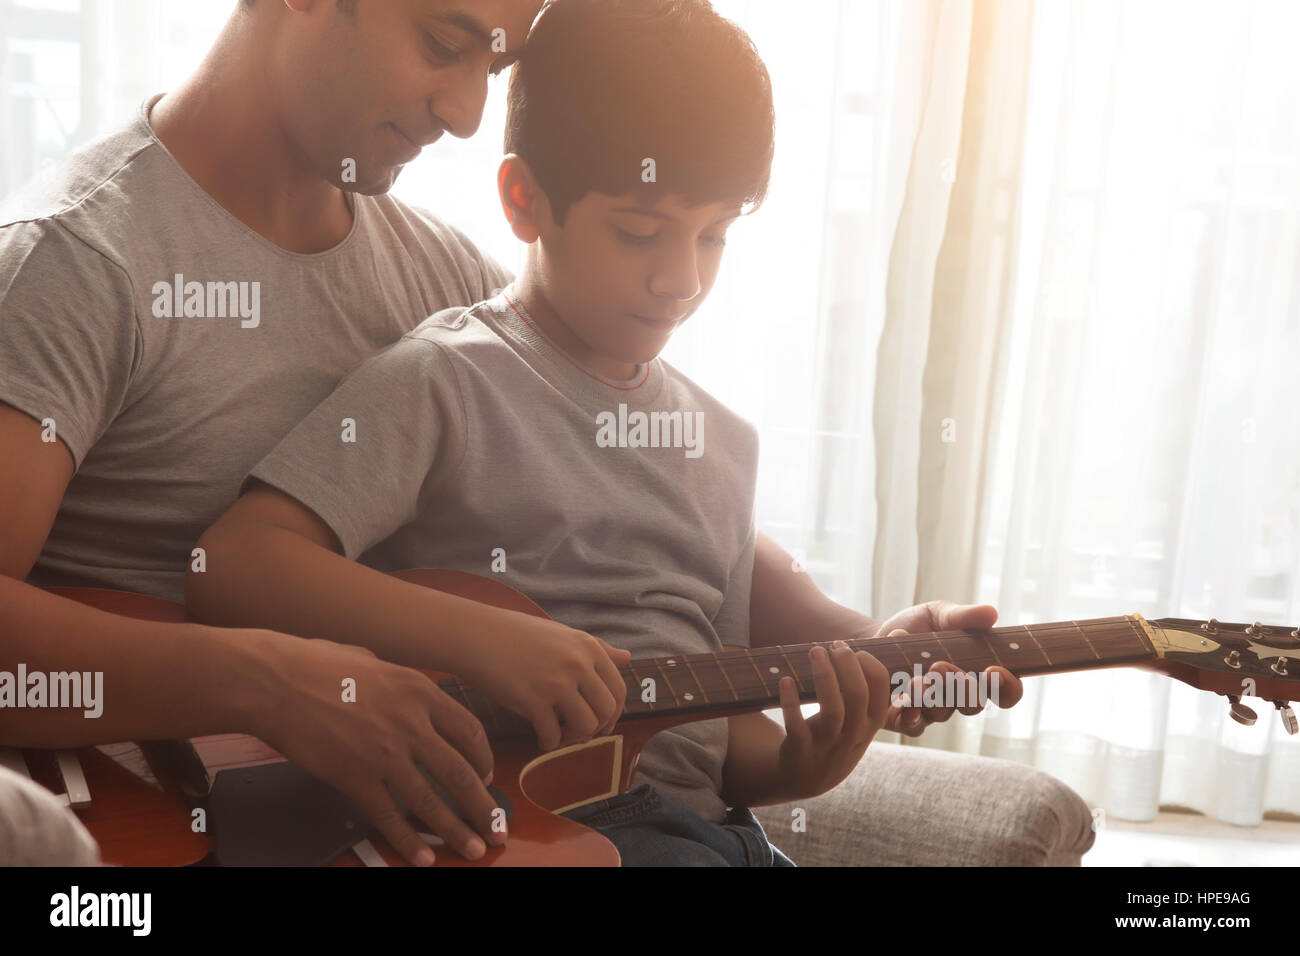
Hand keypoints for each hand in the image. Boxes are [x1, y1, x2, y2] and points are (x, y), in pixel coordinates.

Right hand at [239, 629, 498, 865]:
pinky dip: (408, 840)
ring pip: (432, 800)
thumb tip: (404, 689)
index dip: (484, 759)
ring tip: (473, 850)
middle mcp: (411, 724)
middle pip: (461, 772)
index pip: (470, 731)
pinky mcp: (356, 777)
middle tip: (497, 828)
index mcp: (420, 691)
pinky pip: (390, 816)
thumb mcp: (372, 660)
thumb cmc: (317, 665)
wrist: (275, 681)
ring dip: (456, 830)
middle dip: (483, 806)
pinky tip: (422, 857)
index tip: (487, 777)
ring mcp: (385, 753)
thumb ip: (397, 681)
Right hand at [452, 612, 630, 751]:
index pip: (618, 689)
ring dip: (575, 739)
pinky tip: (540, 740)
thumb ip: (597, 649)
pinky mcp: (532, 700)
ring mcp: (556, 682)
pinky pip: (552, 735)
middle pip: (607, 710)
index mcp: (587, 646)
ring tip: (560, 737)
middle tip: (580, 735)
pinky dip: (549, 744)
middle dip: (597, 729)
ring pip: (586, 726)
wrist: (474, 634)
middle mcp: (577, 663)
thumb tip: (628, 657)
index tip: (601, 723)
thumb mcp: (562, 634)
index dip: (613, 713)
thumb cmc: (515, 634)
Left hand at [776, 641, 891, 797]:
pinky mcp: (801, 750)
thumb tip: (898, 632)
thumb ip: (872, 682)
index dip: (870, 664)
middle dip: (847, 665)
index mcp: (871, 721)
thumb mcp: (862, 715)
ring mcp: (828, 744)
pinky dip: (791, 701)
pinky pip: (797, 726)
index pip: (882, 689)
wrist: (811, 776)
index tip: (855, 649)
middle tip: (835, 644)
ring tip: (815, 651)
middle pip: (858, 696)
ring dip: (824, 677)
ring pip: (832, 710)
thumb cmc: (840, 733)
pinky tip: (785, 680)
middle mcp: (854, 734)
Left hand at [870, 600, 1022, 735]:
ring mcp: (932, 709)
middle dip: (961, 688)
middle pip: (974, 705)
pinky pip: (913, 726)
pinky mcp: (904, 718)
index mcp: (976, 671)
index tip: (993, 670)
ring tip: (914, 677)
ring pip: (942, 714)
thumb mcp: (938, 614)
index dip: (1006, 687)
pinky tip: (902, 700)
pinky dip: (910, 714)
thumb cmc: (915, 626)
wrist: (876, 637)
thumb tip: (991, 614)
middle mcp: (958, 695)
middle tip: (940, 666)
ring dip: (930, 696)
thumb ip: (963, 616)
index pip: (1005, 690)